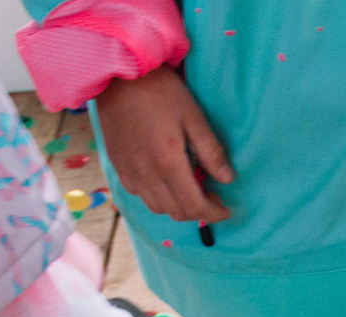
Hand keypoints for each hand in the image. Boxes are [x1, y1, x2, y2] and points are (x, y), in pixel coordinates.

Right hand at [94, 68, 234, 224]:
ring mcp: (129, 171)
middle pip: (175, 212)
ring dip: (177, 207)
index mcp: (168, 163)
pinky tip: (165, 182)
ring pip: (156, 207)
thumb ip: (210, 151)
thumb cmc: (160, 90)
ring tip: (190, 190)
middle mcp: (146, 174)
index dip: (213, 213)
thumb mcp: (192, 116)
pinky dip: (157, 197)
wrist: (117, 74)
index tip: (225, 209)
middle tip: (211, 197)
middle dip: (198, 211)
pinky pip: (139, 195)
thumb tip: (228, 179)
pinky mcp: (117, 165)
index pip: (194, 206)